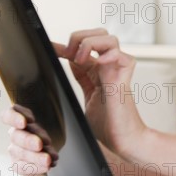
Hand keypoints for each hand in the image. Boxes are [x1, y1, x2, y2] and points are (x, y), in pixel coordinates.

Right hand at [1, 104, 57, 175]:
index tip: (25, 122)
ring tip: (49, 160)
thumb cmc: (54, 128)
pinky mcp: (18, 164)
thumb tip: (39, 119)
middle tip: (41, 144)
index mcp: (21, 119)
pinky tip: (46, 167)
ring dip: (35, 157)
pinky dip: (35, 167)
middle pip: (16, 136)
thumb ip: (48, 115)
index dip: (14, 118)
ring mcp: (15, 150)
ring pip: (20, 153)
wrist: (55, 148)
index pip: (8, 115)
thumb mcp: (54, 119)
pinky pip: (22, 167)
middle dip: (28, 140)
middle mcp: (15, 134)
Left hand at [56, 28, 146, 159]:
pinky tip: (100, 63)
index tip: (50, 47)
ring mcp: (118, 70)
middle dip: (80, 37)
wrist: (123, 141)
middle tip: (68, 53)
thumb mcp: (87, 98)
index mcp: (98, 71)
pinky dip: (110, 55)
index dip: (64, 45)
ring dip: (91, 43)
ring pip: (109, 39)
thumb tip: (69, 63)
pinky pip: (123, 56)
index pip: (82, 48)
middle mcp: (109, 67)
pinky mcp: (125, 77)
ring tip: (81, 57)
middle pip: (98, 34)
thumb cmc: (108, 125)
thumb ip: (81, 79)